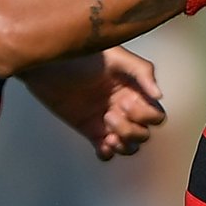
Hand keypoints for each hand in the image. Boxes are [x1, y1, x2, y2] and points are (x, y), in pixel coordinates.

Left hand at [20, 47, 167, 159]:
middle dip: (130, 130)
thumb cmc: (79, 53)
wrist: (46, 61)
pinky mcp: (89, 129)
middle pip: (144, 133)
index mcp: (134, 89)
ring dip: (122, 144)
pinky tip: (100, 143)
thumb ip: (141, 71)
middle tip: (109, 115)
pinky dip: (107, 153)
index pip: (155, 115)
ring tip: (107, 135)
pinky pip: (106, 152)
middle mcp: (124, 105)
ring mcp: (107, 119)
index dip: (145, 115)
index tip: (123, 103)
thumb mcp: (114, 55)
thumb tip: (159, 95)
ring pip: (129, 146)